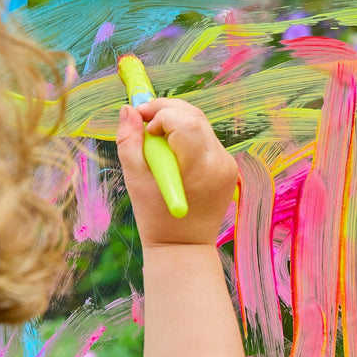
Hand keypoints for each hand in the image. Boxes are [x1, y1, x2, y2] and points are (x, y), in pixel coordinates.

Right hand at [116, 98, 237, 247]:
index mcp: (198, 168)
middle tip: (143, 117)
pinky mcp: (228, 167)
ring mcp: (227, 164)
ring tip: (154, 135)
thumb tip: (128, 110)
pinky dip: (186, 136)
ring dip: (176, 121)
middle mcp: (219, 163)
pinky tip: (171, 151)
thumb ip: (129, 143)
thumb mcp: (135, 181)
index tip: (141, 123)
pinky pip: (205, 139)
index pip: (184, 121)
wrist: (183, 247)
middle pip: (195, 116)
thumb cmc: (155, 219)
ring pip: (201, 124)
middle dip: (166, 109)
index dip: (160, 113)